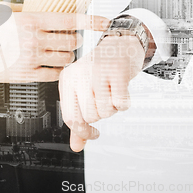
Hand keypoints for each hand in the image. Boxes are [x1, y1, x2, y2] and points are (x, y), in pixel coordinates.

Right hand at [0, 3, 107, 82]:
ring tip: (64, 53)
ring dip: (69, 56)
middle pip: (71, 42)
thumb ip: (21, 9)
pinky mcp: (26, 75)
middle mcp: (34, 40)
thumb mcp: (0, 10)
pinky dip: (58, 70)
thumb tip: (33, 8)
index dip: (91, 21)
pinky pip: (53, 74)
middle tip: (74, 39)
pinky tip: (54, 65)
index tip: (103, 22)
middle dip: (76, 40)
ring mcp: (31, 59)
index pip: (70, 21)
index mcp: (30, 21)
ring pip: (65, 59)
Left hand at [58, 35, 144, 151]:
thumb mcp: (83, 92)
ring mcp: (98, 72)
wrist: (120, 46)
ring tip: (112, 91)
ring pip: (105, 112)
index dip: (84, 131)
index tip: (94, 133)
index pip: (71, 117)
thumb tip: (76, 146)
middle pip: (90, 117)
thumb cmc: (100, 71)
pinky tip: (122, 90)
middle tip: (105, 98)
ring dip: (113, 107)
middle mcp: (79, 74)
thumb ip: (79, 120)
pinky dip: (124, 102)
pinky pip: (121, 104)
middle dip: (101, 113)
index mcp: (67, 80)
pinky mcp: (117, 71)